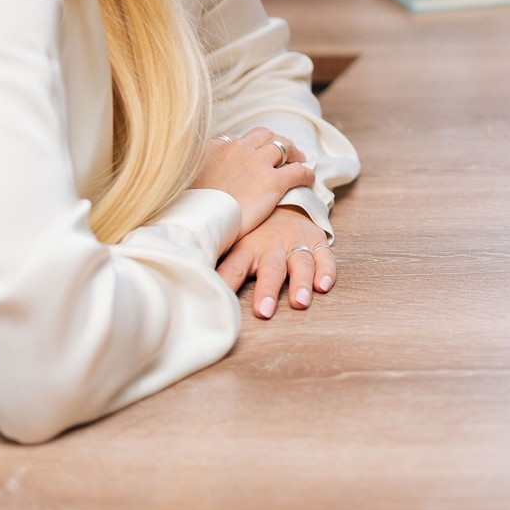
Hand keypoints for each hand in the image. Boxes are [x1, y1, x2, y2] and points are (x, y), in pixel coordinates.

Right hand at [193, 126, 315, 239]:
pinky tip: (308, 179)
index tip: (253, 155)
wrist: (199, 224)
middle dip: (275, 141)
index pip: (234, 139)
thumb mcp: (186, 182)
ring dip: (294, 152)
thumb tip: (206, 178)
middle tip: (284, 152)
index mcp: (212, 148)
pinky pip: (298, 171)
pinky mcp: (272, 181)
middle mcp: (235, 148)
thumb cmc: (191, 211)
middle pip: (263, 135)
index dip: (248, 147)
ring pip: (283, 146)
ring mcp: (256, 163)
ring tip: (299, 160)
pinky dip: (306, 174)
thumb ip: (199, 172)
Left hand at [217, 205, 335, 319]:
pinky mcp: (315, 240)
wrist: (280, 197)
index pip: (233, 268)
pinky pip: (324, 255)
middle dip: (267, 290)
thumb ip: (215, 262)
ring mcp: (295, 242)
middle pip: (270, 269)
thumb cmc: (250, 232)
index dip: (227, 284)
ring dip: (300, 282)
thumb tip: (183, 284)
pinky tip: (324, 285)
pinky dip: (326, 270)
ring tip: (300, 302)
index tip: (222, 306)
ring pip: (300, 263)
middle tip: (264, 312)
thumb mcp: (231, 242)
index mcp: (246, 247)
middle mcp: (271, 245)